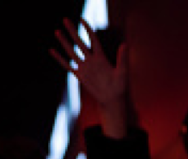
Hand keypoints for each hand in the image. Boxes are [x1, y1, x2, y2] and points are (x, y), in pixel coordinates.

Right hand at [51, 19, 127, 137]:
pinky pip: (67, 65)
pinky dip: (60, 59)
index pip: (93, 40)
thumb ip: (122, 58)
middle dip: (73, 32)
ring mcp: (85, 67)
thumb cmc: (120, 86)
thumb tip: (125, 44)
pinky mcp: (80, 75)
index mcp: (101, 57)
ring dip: (65, 42)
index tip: (81, 19)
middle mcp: (91, 60)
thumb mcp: (122, 71)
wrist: (112, 99)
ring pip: (72, 52)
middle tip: (65, 20)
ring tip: (57, 31)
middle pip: (80, 43)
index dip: (87, 29)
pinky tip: (52, 50)